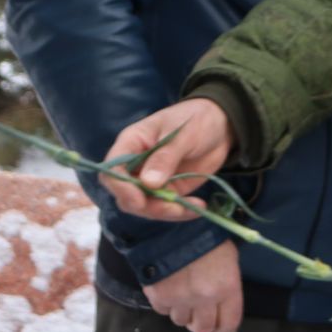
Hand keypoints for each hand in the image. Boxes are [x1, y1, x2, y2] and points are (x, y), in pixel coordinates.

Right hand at [100, 98, 231, 221]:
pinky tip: (198, 208)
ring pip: (145, 206)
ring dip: (165, 212)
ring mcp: (151, 180)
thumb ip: (165, 156)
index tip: (139, 200)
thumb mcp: (182, 133)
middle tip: (173, 207)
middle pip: (125, 195)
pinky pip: (166, 208)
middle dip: (146, 205)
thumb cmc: (195, 119)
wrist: (219, 125)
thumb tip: (148, 184)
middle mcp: (135, 165)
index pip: (112, 170)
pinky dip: (180, 212)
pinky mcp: (168, 190)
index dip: (121, 188)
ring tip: (193, 206)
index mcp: (131, 143)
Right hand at [143, 240, 243, 331]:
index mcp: (227, 286)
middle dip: (202, 323)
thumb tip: (221, 303)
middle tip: (199, 313)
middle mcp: (205, 297)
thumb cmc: (205, 233)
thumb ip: (225, 283)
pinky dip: (166, 303)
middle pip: (202, 328)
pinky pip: (163, 311)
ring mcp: (180, 298)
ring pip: (181, 321)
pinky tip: (169, 285)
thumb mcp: (227, 256)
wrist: (172, 220)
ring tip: (183, 292)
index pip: (229, 323)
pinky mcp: (159, 295)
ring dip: (183, 311)